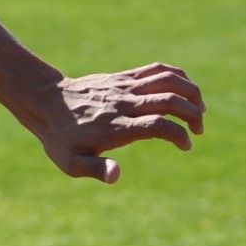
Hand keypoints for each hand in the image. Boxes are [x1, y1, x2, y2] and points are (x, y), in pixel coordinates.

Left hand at [35, 63, 204, 182]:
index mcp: (117, 127)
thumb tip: (117, 175)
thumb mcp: (71, 162)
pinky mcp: (123, 78)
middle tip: (198, 130)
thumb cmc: (60, 138)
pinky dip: (178, 76)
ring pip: (169, 80)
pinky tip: (186, 90)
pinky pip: (157, 70)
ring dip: (192, 92)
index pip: (158, 125)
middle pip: (171, 100)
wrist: (45, 102)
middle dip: (193, 114)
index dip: (179, 135)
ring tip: (199, 109)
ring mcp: (125, 88)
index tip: (185, 145)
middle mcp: (124, 104)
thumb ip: (96, 170)